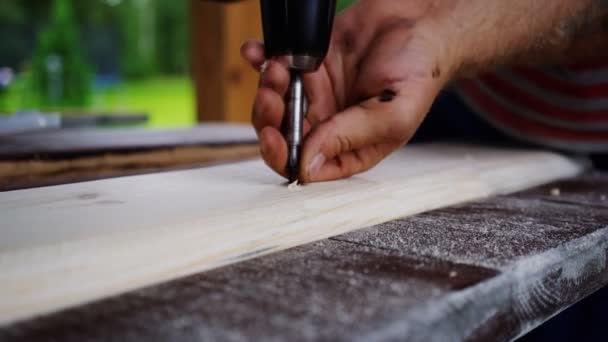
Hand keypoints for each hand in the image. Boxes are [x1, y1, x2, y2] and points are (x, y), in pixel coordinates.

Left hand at [242, 0, 454, 181]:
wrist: (421, 20)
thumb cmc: (419, 71)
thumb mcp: (391, 113)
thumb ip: (348, 138)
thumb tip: (307, 166)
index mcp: (350, 147)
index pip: (307, 166)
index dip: (284, 157)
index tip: (275, 137)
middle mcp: (329, 124)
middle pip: (283, 135)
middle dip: (270, 118)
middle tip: (273, 96)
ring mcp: (316, 94)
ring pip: (275, 102)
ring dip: (267, 87)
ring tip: (279, 67)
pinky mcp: (308, 64)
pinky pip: (275, 66)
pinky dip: (259, 59)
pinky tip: (256, 52)